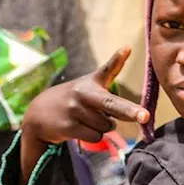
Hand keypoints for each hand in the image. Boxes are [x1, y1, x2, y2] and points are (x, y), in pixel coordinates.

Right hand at [19, 47, 149, 146]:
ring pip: (106, 126)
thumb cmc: (73, 97)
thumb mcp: (89, 82)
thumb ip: (111, 70)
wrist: (38, 114)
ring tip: (87, 120)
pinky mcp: (68, 126)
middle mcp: (83, 93)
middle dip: (128, 111)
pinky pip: (95, 137)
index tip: (127, 49)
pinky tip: (80, 128)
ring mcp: (74, 110)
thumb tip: (127, 47)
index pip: (106, 69)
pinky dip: (93, 136)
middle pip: (111, 104)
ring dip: (103, 127)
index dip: (117, 59)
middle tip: (144, 116)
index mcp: (91, 82)